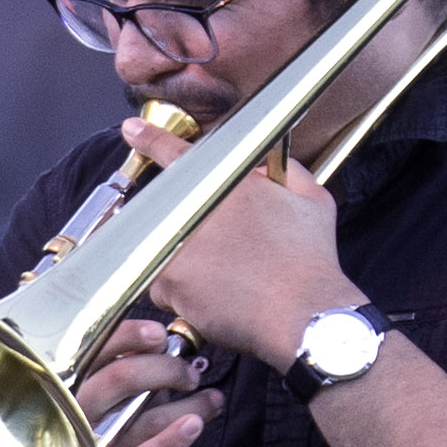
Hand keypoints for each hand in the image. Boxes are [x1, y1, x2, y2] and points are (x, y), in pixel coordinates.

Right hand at [69, 313, 210, 446]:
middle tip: (191, 374)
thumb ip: (142, 380)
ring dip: (187, 405)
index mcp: (81, 394)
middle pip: (116, 380)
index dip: (128, 338)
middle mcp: (81, 421)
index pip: (96, 355)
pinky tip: (194, 426)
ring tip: (213, 400)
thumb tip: (172, 343)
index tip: (160, 334)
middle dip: (163, 369)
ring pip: (142, 418)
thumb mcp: (128, 408)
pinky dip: (171, 441)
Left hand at [141, 152, 354, 366]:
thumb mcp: (313, 200)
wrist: (305, 315)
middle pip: (165, 209)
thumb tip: (262, 166)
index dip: (150, 138)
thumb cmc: (312, 261)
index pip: (177, 152)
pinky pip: (162, 287)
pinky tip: (216, 298)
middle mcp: (195, 209)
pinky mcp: (170, 282)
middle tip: (219, 252)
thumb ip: (285, 169)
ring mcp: (178, 245)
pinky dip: (183, 295)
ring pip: (163, 251)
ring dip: (185, 263)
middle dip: (185, 228)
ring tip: (225, 277)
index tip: (132, 131)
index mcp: (228, 182)